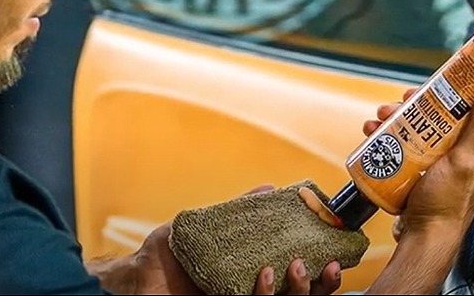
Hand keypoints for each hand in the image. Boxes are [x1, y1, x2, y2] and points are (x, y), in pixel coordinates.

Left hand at [119, 185, 342, 293]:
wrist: (137, 277)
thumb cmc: (169, 255)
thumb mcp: (208, 227)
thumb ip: (239, 211)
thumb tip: (270, 188)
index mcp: (256, 279)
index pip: (300, 284)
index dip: (324, 278)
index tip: (336, 258)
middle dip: (319, 287)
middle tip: (322, 264)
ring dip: (298, 291)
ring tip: (295, 266)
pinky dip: (264, 294)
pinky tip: (263, 275)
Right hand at [365, 85, 473, 238]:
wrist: (424, 234)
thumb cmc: (449, 204)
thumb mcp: (466, 160)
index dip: (453, 89)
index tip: (435, 81)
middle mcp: (466, 148)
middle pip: (441, 111)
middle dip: (415, 103)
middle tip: (399, 102)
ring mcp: (443, 158)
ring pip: (420, 125)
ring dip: (397, 117)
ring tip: (381, 118)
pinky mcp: (423, 166)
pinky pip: (407, 142)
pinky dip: (390, 135)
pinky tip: (375, 134)